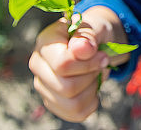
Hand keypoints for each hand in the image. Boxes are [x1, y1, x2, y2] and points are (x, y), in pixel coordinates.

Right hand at [28, 6, 127, 121]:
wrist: (95, 44)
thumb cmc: (93, 34)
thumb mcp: (95, 27)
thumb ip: (87, 36)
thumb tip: (82, 49)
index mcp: (45, 42)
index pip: (62, 64)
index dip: (88, 64)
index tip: (102, 55)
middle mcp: (38, 65)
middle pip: (66, 87)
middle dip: (91, 76)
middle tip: (101, 63)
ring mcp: (43, 85)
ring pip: (72, 103)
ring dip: (92, 89)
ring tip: (94, 74)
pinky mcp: (52, 101)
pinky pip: (76, 113)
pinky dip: (91, 102)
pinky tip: (92, 87)